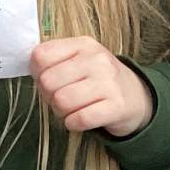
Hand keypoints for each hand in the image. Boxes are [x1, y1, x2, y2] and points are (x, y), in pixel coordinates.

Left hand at [32, 37, 153, 136]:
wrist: (137, 97)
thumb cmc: (98, 79)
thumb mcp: (80, 60)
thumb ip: (54, 60)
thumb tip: (32, 71)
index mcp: (84, 45)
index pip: (41, 55)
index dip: (38, 73)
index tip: (51, 79)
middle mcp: (98, 60)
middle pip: (48, 81)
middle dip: (49, 95)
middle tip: (62, 97)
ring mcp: (109, 83)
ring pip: (61, 101)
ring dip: (60, 111)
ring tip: (72, 108)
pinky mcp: (116, 107)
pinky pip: (79, 119)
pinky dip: (73, 124)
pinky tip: (80, 119)